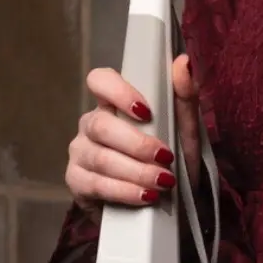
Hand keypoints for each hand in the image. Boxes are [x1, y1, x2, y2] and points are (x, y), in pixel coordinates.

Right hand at [65, 54, 201, 209]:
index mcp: (115, 103)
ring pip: (100, 158)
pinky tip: (145, 196)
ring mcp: (80, 152)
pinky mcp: (77, 182)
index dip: (117, 92)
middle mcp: (92, 124)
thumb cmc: (174, 156)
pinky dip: (124, 191)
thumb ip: (184, 95)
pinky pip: (95, 184)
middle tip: (166, 158)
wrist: (167, 200)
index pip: (100, 80)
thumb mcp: (186, 127)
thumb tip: (183, 61)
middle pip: (100, 125)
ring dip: (136, 172)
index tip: (145, 111)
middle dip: (137, 144)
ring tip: (163, 182)